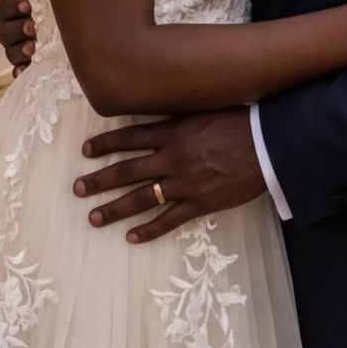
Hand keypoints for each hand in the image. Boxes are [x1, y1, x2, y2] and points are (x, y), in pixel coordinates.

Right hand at [0, 0, 33, 72]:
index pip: (3, 8)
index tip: (27, 5)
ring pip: (11, 52)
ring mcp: (14, 48)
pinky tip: (26, 71)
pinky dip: (20, 71)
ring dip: (20, 51)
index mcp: (7, 8)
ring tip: (33, 48)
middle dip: (18, 29)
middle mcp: (6, 29)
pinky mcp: (24, 64)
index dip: (13, 6)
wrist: (59, 20)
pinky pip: (18, 70)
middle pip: (5, 32)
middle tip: (32, 27)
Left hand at [74, 108, 264, 243]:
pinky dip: (149, 230)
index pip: (129, 137)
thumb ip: (178, 117)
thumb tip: (156, 116)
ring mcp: (185, 183)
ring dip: (114, 208)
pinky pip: (169, 220)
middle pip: (126, 170)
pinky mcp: (201, 203)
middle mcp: (173, 157)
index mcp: (173, 131)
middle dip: (99, 180)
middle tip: (77, 188)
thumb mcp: (204, 110)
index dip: (105, 144)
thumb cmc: (241, 121)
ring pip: (141, 198)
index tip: (86, 151)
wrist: (269, 144)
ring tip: (93, 217)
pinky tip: (131, 237)